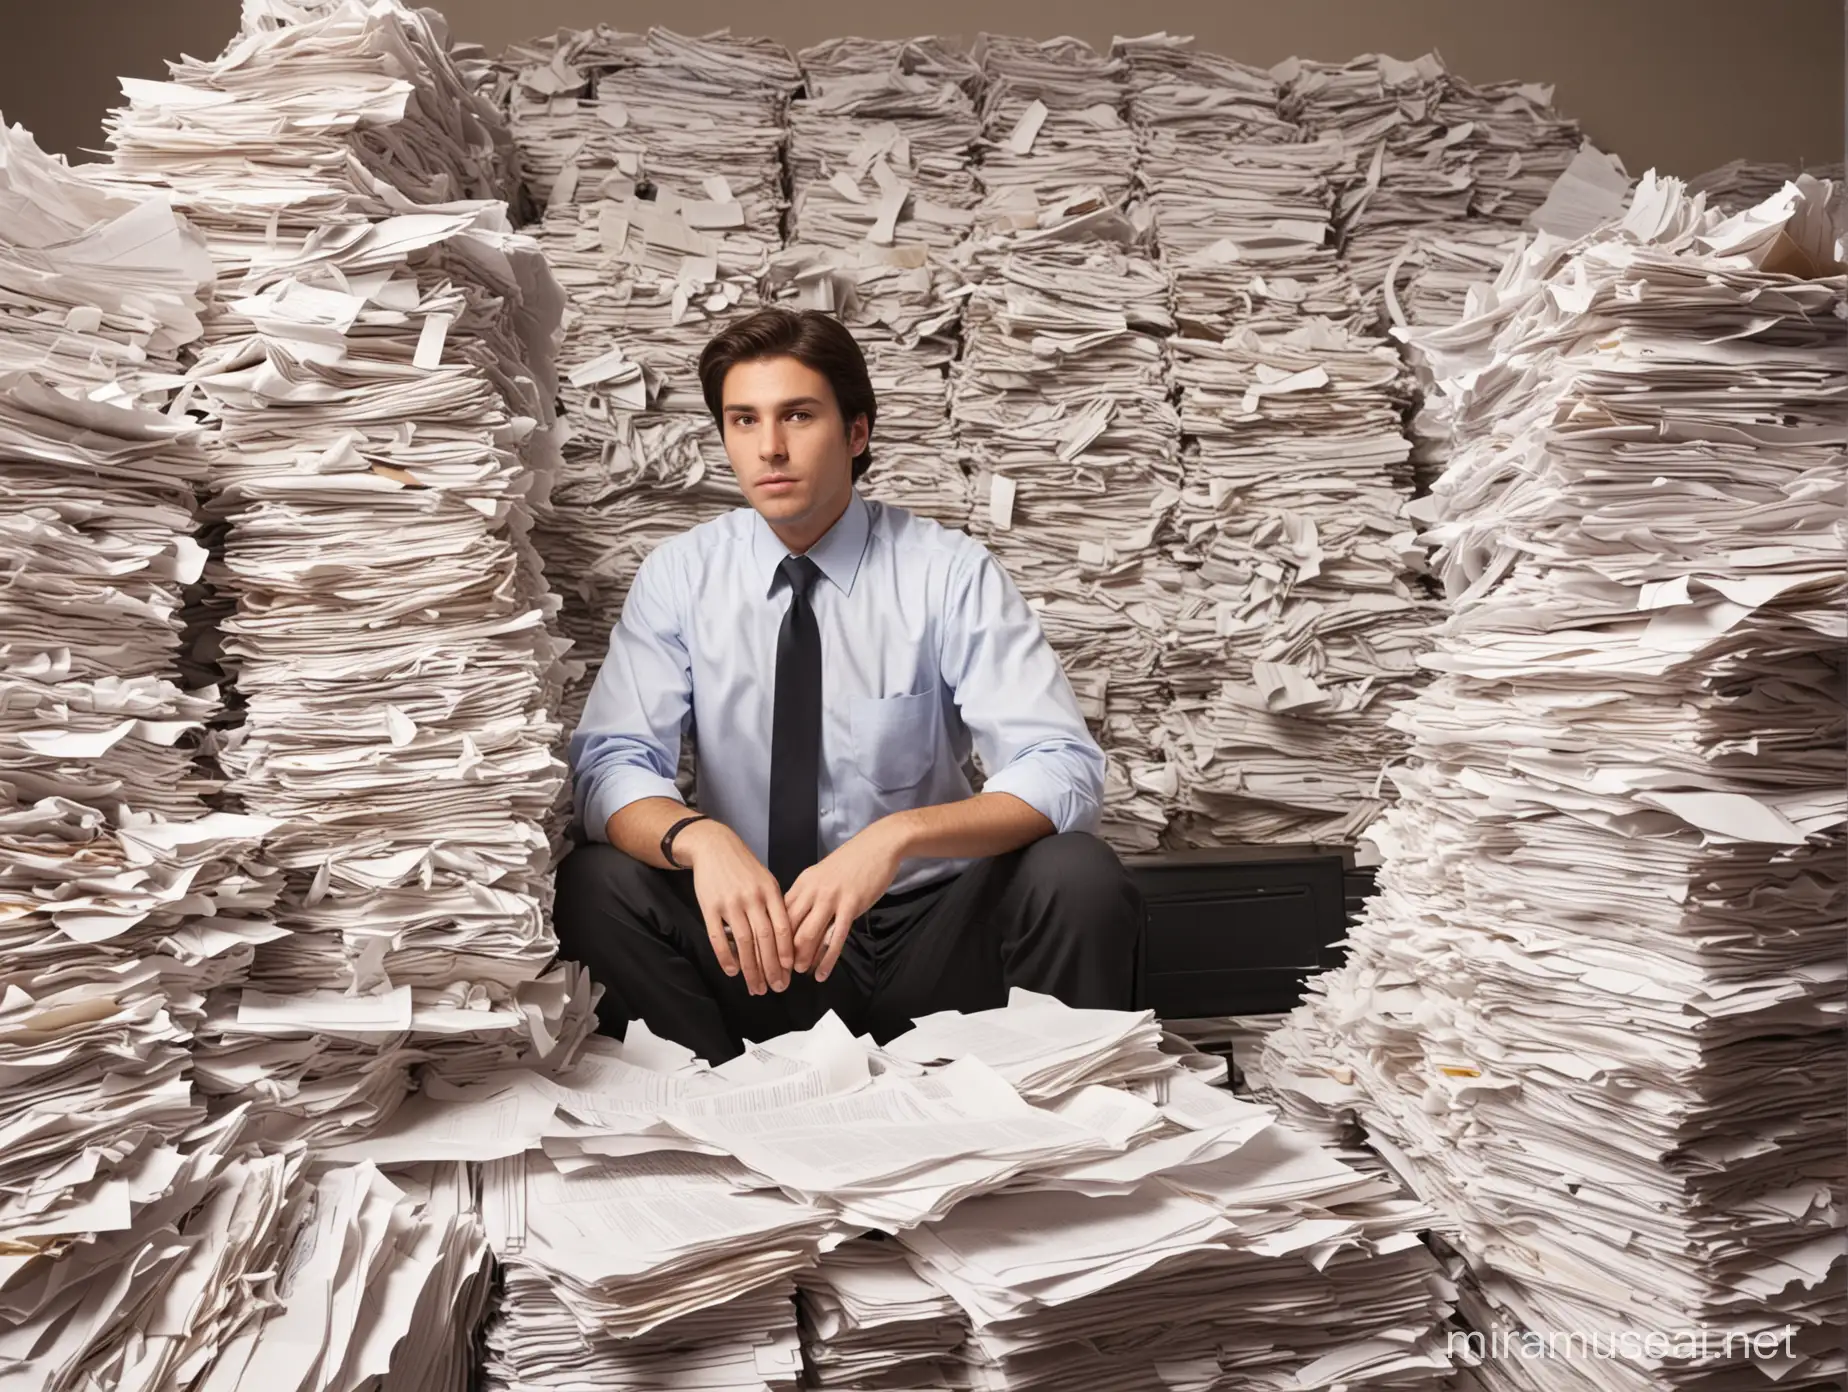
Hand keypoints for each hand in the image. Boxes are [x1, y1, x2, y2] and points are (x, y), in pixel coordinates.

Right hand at [678, 821, 793, 994]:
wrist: (714, 846)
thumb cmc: (744, 867)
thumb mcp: (766, 880)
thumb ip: (775, 906)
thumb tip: (787, 938)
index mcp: (770, 892)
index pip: (782, 927)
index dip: (787, 951)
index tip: (790, 970)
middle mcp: (752, 898)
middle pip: (765, 940)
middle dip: (772, 968)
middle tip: (776, 987)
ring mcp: (730, 903)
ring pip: (744, 943)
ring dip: (751, 969)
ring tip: (755, 987)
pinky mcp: (709, 907)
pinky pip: (718, 937)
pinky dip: (726, 957)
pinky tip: (732, 971)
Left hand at [787, 822, 903, 981]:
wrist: (878, 845)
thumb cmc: (852, 862)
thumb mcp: (822, 876)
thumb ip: (808, 896)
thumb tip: (796, 921)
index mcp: (803, 883)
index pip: (780, 914)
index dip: (772, 938)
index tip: (769, 955)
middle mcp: (812, 890)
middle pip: (788, 926)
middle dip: (782, 952)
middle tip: (780, 970)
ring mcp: (831, 898)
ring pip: (808, 934)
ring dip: (802, 957)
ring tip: (800, 972)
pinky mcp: (851, 905)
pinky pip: (836, 938)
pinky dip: (827, 959)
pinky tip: (823, 973)